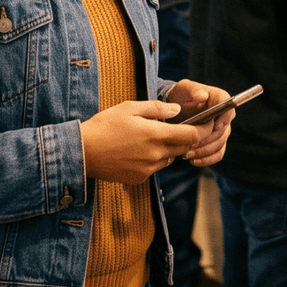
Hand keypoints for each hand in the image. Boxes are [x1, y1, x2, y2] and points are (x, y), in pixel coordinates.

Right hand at [81, 99, 201, 184]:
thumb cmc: (104, 126)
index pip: (192, 136)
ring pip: (169, 159)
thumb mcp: (129, 108)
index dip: (202, 129)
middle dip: (185, 138)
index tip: (205, 123)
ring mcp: (148, 169)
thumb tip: (177, 110)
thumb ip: (157, 108)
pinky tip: (137, 150)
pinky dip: (153, 159)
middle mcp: (155, 155)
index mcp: (155, 135)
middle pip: (184, 148)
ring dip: (168, 149)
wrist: (81, 152)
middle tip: (177, 127)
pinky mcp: (139, 178)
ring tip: (150, 137)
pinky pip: (155, 168)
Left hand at [166, 79, 232, 166]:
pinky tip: (193, 160)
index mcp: (219, 99)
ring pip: (219, 145)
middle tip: (191, 144)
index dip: (225, 118)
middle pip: (223, 131)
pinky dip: (206, 159)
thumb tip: (202, 95)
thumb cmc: (180, 96)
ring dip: (204, 151)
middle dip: (207, 140)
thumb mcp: (184, 89)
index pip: (229, 108)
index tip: (215, 126)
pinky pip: (217, 155)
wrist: (174, 110)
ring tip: (187, 153)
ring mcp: (221, 131)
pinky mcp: (215, 143)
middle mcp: (224, 116)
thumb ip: (193, 90)